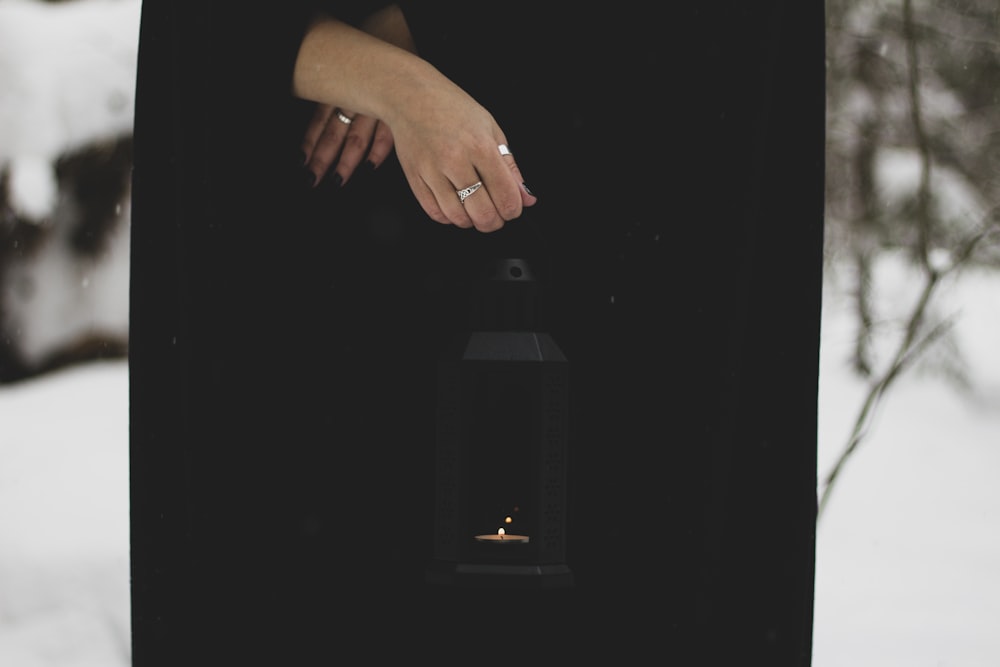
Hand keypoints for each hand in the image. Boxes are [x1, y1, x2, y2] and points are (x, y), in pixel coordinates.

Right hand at [293, 8, 537, 231]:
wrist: (410, 95)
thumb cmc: (452, 108)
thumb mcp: (491, 129)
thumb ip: (509, 166)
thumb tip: (526, 196)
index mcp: (480, 146)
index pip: (505, 194)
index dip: (514, 209)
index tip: (513, 209)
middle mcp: (455, 160)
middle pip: (482, 212)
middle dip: (494, 222)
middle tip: (497, 216)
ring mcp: (432, 171)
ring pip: (458, 217)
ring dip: (472, 221)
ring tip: (476, 211)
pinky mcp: (414, 177)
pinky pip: (434, 212)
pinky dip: (449, 217)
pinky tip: (456, 208)